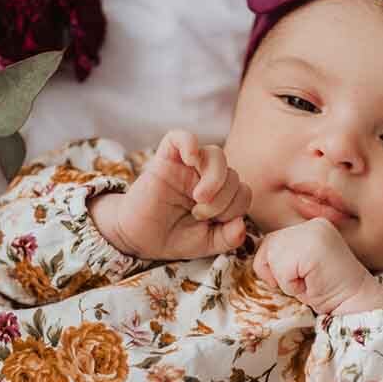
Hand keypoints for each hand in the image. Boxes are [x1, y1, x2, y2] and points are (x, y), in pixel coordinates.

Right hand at [92, 129, 251, 260]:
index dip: (235, 207)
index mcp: (220, 196)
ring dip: (215, 177)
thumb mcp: (207, 243)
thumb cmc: (173, 238)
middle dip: (223, 199)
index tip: (213, 223)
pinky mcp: (165, 160)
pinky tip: (191, 159)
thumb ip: (229, 238)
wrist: (139, 239)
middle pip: (232, 174)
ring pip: (215, 154)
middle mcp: (205, 178)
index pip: (242, 191)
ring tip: (199, 197)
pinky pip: (180, 137)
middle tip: (200, 214)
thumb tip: (242, 224)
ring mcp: (186, 168)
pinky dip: (189, 143)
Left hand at [252, 218, 382, 315]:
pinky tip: (311, 285)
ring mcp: (313, 233)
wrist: (357, 303)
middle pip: (267, 246)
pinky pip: (280, 270)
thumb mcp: (300, 265)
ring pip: (271, 257)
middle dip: (278, 272)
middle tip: (306, 280)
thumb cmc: (326, 290)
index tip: (305, 276)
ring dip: (285, 280)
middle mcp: (312, 224)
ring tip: (309, 282)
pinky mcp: (312, 247)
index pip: (273, 242)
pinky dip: (290, 286)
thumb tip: (256, 257)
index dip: (279, 267)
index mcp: (310, 226)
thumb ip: (284, 253)